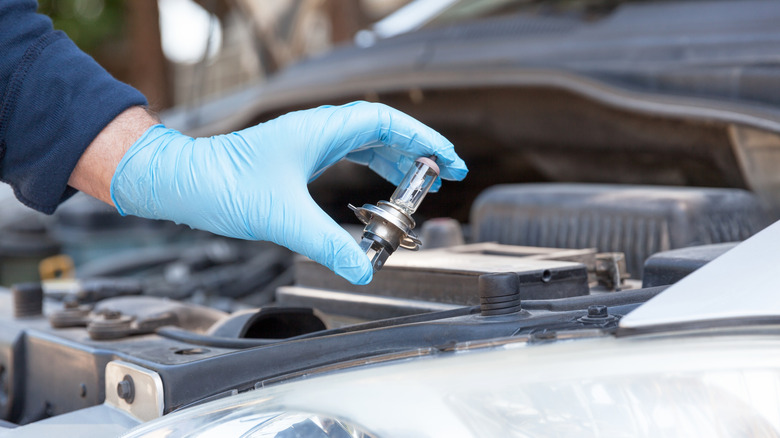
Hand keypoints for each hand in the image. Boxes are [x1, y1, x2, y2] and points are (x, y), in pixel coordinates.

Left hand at [110, 101, 467, 283]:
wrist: (182, 181)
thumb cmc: (221, 184)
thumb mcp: (282, 219)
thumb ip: (327, 245)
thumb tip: (363, 269)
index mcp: (320, 130)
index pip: (386, 122)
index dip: (423, 139)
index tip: (447, 160)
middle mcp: (318, 129)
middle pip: (383, 130)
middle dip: (417, 152)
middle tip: (443, 177)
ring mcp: (308, 141)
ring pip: (366, 141)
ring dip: (396, 160)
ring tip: (420, 185)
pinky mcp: (299, 156)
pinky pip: (349, 153)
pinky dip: (373, 167)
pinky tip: (380, 186)